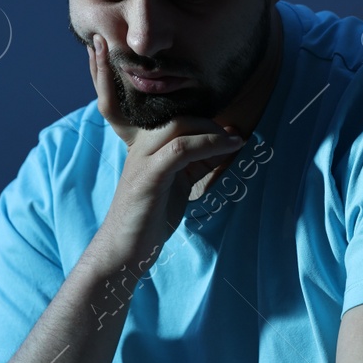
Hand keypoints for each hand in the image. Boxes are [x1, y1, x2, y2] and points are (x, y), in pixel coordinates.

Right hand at [87, 35, 244, 261]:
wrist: (125, 250)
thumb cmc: (149, 218)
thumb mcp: (174, 183)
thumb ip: (192, 161)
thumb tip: (224, 143)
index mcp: (142, 143)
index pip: (169, 113)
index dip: (198, 112)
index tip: (227, 120)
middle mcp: (139, 144)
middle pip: (179, 115)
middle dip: (212, 121)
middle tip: (236, 133)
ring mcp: (142, 158)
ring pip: (181, 126)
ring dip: (215, 131)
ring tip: (237, 140)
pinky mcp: (150, 175)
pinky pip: (183, 148)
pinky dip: (210, 145)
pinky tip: (229, 148)